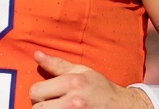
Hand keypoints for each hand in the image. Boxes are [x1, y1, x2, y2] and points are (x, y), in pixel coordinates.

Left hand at [29, 51, 150, 108]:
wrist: (123, 106)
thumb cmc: (100, 88)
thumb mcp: (81, 71)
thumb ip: (57, 65)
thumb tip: (37, 55)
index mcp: (72, 83)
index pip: (36, 91)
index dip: (37, 94)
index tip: (45, 95)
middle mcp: (74, 102)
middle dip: (41, 106)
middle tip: (50, 104)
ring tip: (57, 108)